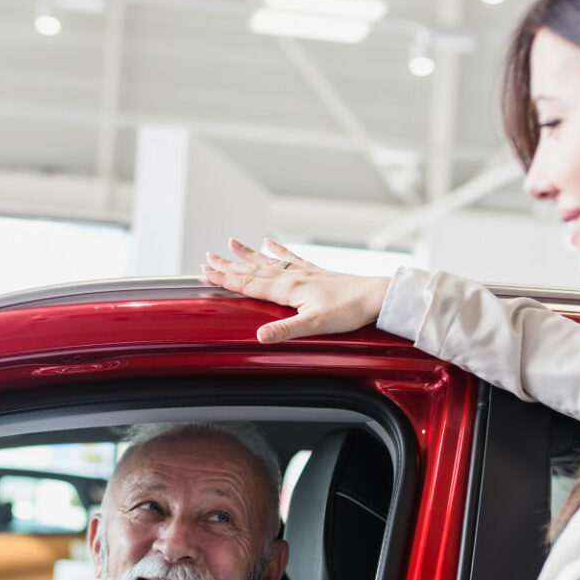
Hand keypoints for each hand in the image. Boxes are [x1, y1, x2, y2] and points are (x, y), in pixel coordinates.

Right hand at [202, 239, 391, 342]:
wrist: (375, 296)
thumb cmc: (348, 311)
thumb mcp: (314, 325)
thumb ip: (285, 330)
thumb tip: (259, 336)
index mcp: (287, 289)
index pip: (248, 283)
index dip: (225, 279)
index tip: (204, 272)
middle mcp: (292, 277)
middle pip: (253, 270)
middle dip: (228, 266)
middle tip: (207, 258)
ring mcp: (303, 273)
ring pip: (268, 262)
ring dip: (247, 255)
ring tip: (231, 244)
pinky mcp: (315, 273)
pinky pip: (290, 258)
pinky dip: (278, 251)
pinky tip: (270, 243)